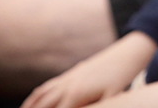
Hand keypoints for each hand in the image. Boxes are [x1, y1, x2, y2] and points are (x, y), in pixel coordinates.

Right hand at [21, 32, 157, 107]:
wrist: (127, 54)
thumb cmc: (121, 78)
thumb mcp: (111, 97)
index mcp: (76, 94)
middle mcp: (68, 85)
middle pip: (42, 105)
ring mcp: (68, 77)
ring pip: (42, 94)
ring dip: (29, 106)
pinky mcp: (71, 73)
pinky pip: (49, 85)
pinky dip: (37, 94)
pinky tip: (33, 100)